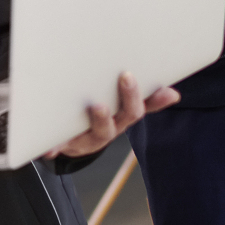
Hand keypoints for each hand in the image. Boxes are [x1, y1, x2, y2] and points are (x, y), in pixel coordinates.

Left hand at [44, 72, 179, 158]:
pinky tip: (50, 148)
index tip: (153, 85)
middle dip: (128, 98)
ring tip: (98, 106)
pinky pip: (60, 147)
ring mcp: (87, 139)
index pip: (138, 110)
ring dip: (101, 119)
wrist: (70, 145)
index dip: (150, 100)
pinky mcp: (64, 145)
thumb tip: (173, 94)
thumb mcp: (119, 109)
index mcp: (120, 120)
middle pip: (124, 118)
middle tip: (126, 77)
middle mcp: (107, 130)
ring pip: (99, 132)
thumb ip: (142, 99)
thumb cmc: (96, 119)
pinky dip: (55, 147)